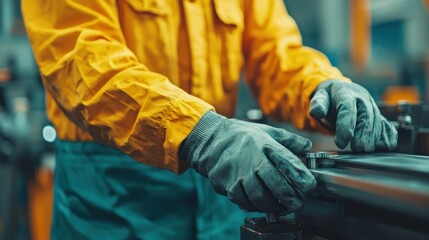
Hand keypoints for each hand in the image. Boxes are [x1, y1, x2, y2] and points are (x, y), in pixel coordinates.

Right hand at [179, 111, 315, 212]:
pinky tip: (262, 203)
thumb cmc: (241, 136)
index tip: (310, 185)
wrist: (210, 140)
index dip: (301, 176)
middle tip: (298, 203)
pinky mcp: (227, 185)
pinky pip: (244, 202)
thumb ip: (288, 140)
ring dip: (274, 206)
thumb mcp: (265, 131)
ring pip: (260, 198)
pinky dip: (255, 206)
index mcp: (264, 145)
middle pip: (276, 185)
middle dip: (291, 198)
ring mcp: (238, 174)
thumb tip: (307, 147)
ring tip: (281, 206)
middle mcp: (251, 160)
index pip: (286, 162)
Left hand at [309, 80, 397, 151]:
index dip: (345, 126)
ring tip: (365, 150)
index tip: (340, 142)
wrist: (342, 91)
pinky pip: (387, 125)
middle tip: (357, 148)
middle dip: (362, 133)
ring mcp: (372, 107)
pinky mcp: (379, 116)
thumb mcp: (320, 97)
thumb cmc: (330, 98)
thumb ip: (317, 104)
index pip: (347, 109)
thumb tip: (316, 112)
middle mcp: (362, 99)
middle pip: (366, 116)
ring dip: (373, 137)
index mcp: (346, 93)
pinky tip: (384, 146)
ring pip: (377, 121)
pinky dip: (388, 135)